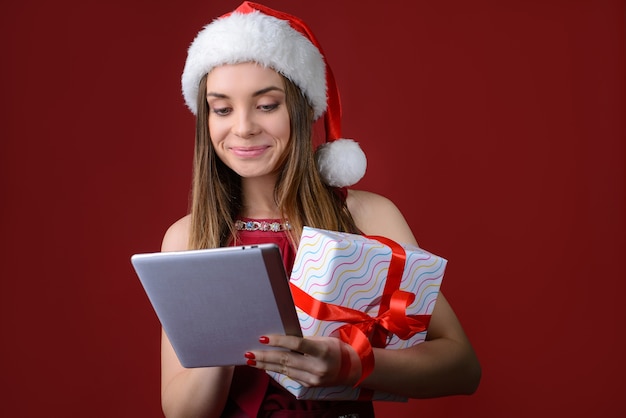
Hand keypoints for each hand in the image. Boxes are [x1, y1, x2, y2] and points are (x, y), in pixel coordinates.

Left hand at [244, 335, 361, 387]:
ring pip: (284, 370)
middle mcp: (316, 367)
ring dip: (265, 365)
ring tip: (251, 360)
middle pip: (286, 360)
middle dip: (265, 356)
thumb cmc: (336, 349)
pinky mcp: (308, 385)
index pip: (297, 345)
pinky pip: (289, 376)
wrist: (352, 370)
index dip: (278, 341)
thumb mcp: (323, 340)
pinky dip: (275, 370)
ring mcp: (312, 379)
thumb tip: (281, 339)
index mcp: (322, 351)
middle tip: (249, 353)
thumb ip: (304, 341)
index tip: (262, 338)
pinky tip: (264, 366)